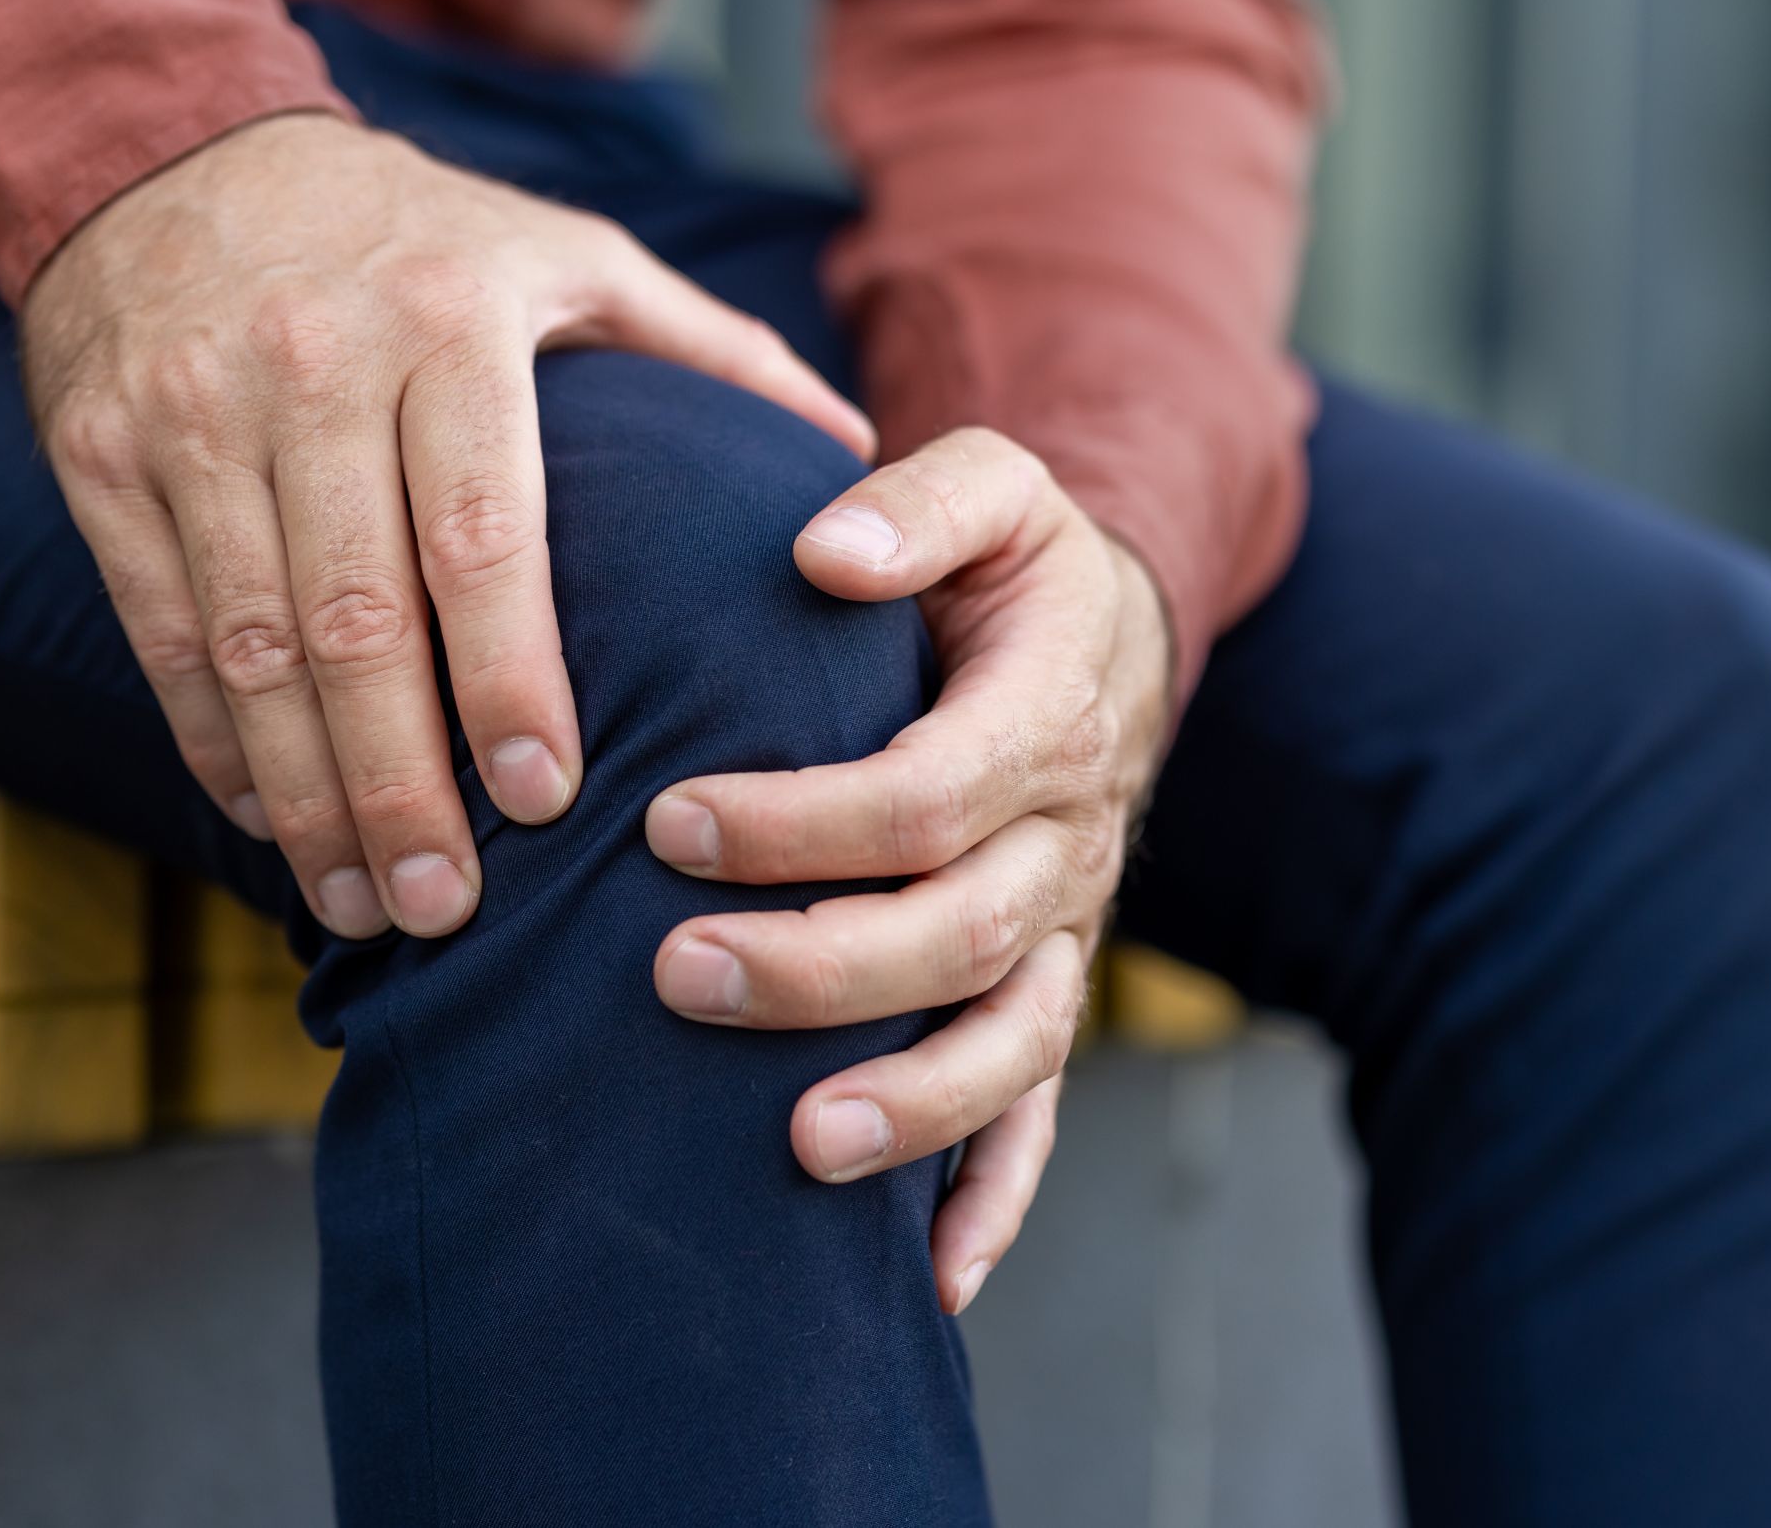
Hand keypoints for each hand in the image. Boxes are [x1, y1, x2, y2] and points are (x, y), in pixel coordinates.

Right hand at [22, 113, 873, 938]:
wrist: (169, 154)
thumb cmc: (418, 236)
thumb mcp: (572, 254)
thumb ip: (711, 351)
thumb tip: (857, 449)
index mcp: (449, 322)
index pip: (482, 535)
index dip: (510, 681)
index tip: (549, 801)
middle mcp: (310, 365)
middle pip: (354, 617)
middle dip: (398, 784)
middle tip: (448, 909)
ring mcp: (188, 412)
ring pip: (247, 644)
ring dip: (305, 794)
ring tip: (361, 904)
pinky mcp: (96, 455)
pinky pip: (160, 627)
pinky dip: (212, 740)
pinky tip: (268, 819)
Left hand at [644, 428, 1174, 1312]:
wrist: (1104, 636)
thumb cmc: (1012, 563)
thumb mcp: (992, 485)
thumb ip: (917, 504)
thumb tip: (820, 553)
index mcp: (1045, 715)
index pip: (925, 794)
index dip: (801, 823)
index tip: (666, 823)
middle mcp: (1068, 841)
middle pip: (958, 934)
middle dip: (816, 968)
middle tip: (669, 973)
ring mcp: (1067, 933)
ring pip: (1010, 1044)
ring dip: (909, 1105)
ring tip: (794, 1147)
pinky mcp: (1049, 990)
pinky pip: (1042, 1114)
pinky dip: (994, 1200)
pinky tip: (930, 1285)